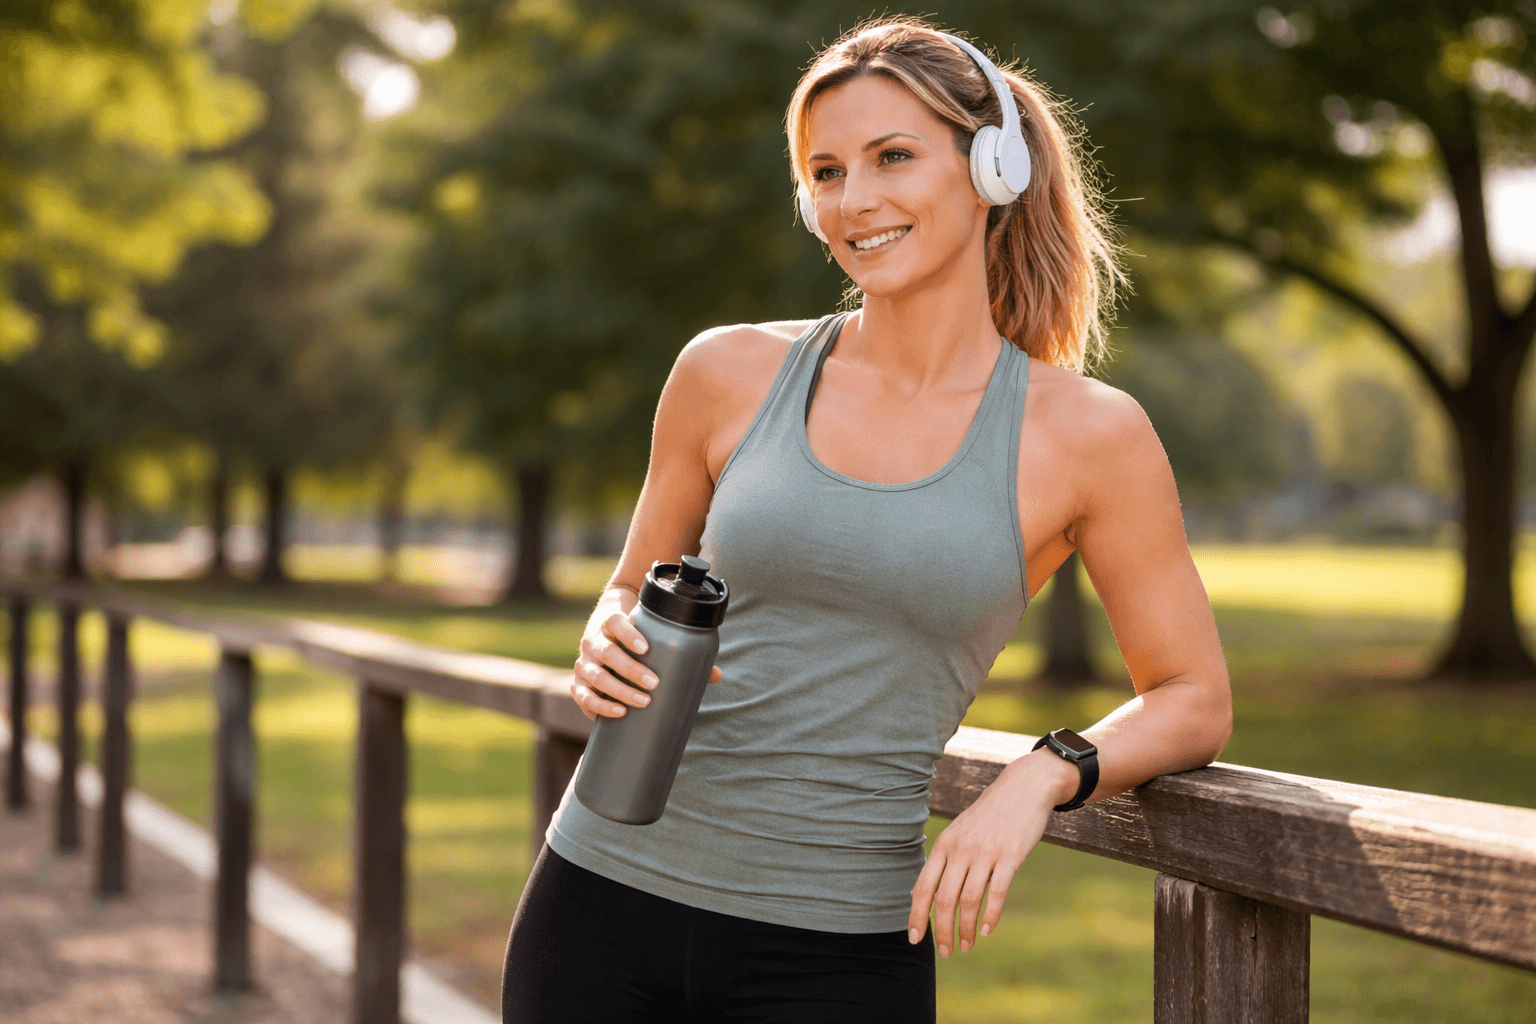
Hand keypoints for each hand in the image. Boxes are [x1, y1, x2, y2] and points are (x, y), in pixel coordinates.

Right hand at [571, 587, 722, 720]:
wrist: (605, 630)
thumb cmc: (636, 634)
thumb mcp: (651, 634)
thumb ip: (680, 651)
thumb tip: (716, 675)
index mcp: (609, 622)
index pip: (615, 622)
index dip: (628, 634)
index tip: (646, 648)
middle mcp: (593, 641)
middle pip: (606, 653)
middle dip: (630, 669)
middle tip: (653, 683)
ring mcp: (584, 662)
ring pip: (595, 676)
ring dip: (618, 690)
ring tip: (641, 701)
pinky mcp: (578, 683)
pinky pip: (583, 696)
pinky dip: (599, 706)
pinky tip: (618, 712)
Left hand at [907, 750, 1078, 956]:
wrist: (1024, 788)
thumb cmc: (990, 814)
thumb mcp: (961, 830)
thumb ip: (948, 857)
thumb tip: (934, 892)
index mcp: (944, 844)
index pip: (923, 887)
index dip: (916, 915)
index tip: (915, 939)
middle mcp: (960, 849)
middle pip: (944, 899)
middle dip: (941, 931)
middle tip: (945, 952)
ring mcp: (985, 853)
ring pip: (968, 901)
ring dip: (965, 929)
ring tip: (966, 946)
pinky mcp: (1010, 857)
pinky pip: (997, 893)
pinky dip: (990, 916)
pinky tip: (987, 930)